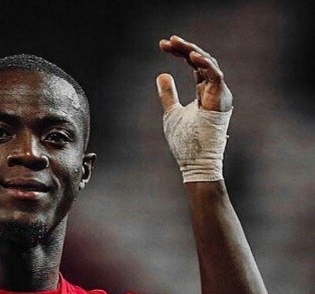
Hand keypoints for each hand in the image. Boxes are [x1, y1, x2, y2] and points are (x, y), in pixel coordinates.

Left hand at [156, 36, 232, 182]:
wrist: (195, 162)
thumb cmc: (185, 142)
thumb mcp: (171, 113)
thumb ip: (168, 94)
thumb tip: (162, 73)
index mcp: (204, 91)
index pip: (193, 65)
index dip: (180, 53)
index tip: (162, 45)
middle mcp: (213, 89)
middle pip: (201, 61)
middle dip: (184, 49)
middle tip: (167, 41)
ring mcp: (219, 94)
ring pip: (208, 64)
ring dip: (192, 53)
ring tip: (176, 43)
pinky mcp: (220, 100)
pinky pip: (216, 77)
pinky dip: (205, 66)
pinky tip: (192, 57)